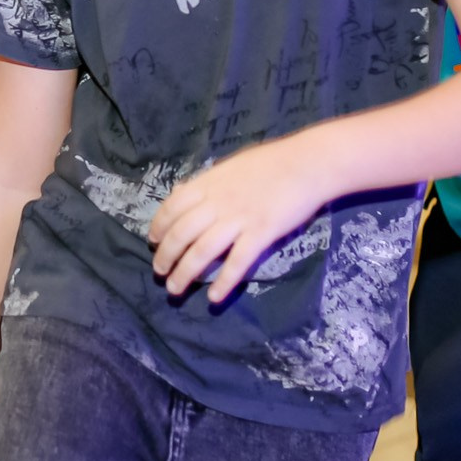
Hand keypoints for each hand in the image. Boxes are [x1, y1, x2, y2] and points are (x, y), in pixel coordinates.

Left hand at [147, 143, 321, 303]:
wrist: (307, 164)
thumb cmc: (270, 163)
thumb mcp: (229, 167)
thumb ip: (206, 183)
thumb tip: (181, 193)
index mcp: (208, 183)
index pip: (172, 207)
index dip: (159, 227)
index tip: (153, 242)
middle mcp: (218, 202)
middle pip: (182, 233)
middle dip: (166, 256)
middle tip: (160, 273)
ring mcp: (239, 218)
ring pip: (202, 251)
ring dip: (185, 273)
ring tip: (175, 289)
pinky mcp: (261, 233)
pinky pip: (237, 262)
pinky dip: (223, 282)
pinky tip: (214, 297)